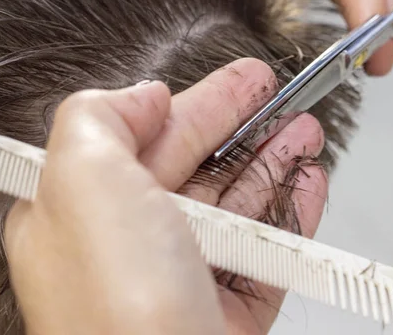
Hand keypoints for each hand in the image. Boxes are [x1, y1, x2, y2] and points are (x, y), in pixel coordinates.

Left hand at [4, 58, 326, 334]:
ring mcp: (183, 280)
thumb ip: (100, 116)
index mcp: (85, 212)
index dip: (202, 102)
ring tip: (306, 136)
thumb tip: (144, 96)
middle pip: (201, 168)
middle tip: (285, 101)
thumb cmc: (114, 307)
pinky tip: (308, 186)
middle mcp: (131, 247)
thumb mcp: (84, 178)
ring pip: (239, 206)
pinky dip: (291, 214)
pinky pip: (267, 251)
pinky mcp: (227, 313)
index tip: (244, 80)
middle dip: (248, 128)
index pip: (149, 138)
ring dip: (277, 164)